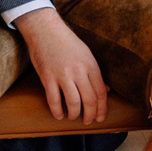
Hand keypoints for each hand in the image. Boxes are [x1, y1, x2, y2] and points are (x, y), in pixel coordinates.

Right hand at [15, 8, 107, 122]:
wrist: (46, 30)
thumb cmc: (67, 42)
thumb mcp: (86, 54)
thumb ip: (95, 73)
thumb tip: (106, 89)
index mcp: (91, 65)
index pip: (101, 92)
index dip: (101, 108)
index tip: (100, 117)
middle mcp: (79, 71)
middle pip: (89, 100)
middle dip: (90, 114)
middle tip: (88, 121)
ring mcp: (63, 75)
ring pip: (73, 102)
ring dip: (74, 114)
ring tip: (73, 116)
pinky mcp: (48, 78)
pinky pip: (54, 100)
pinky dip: (57, 111)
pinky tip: (59, 115)